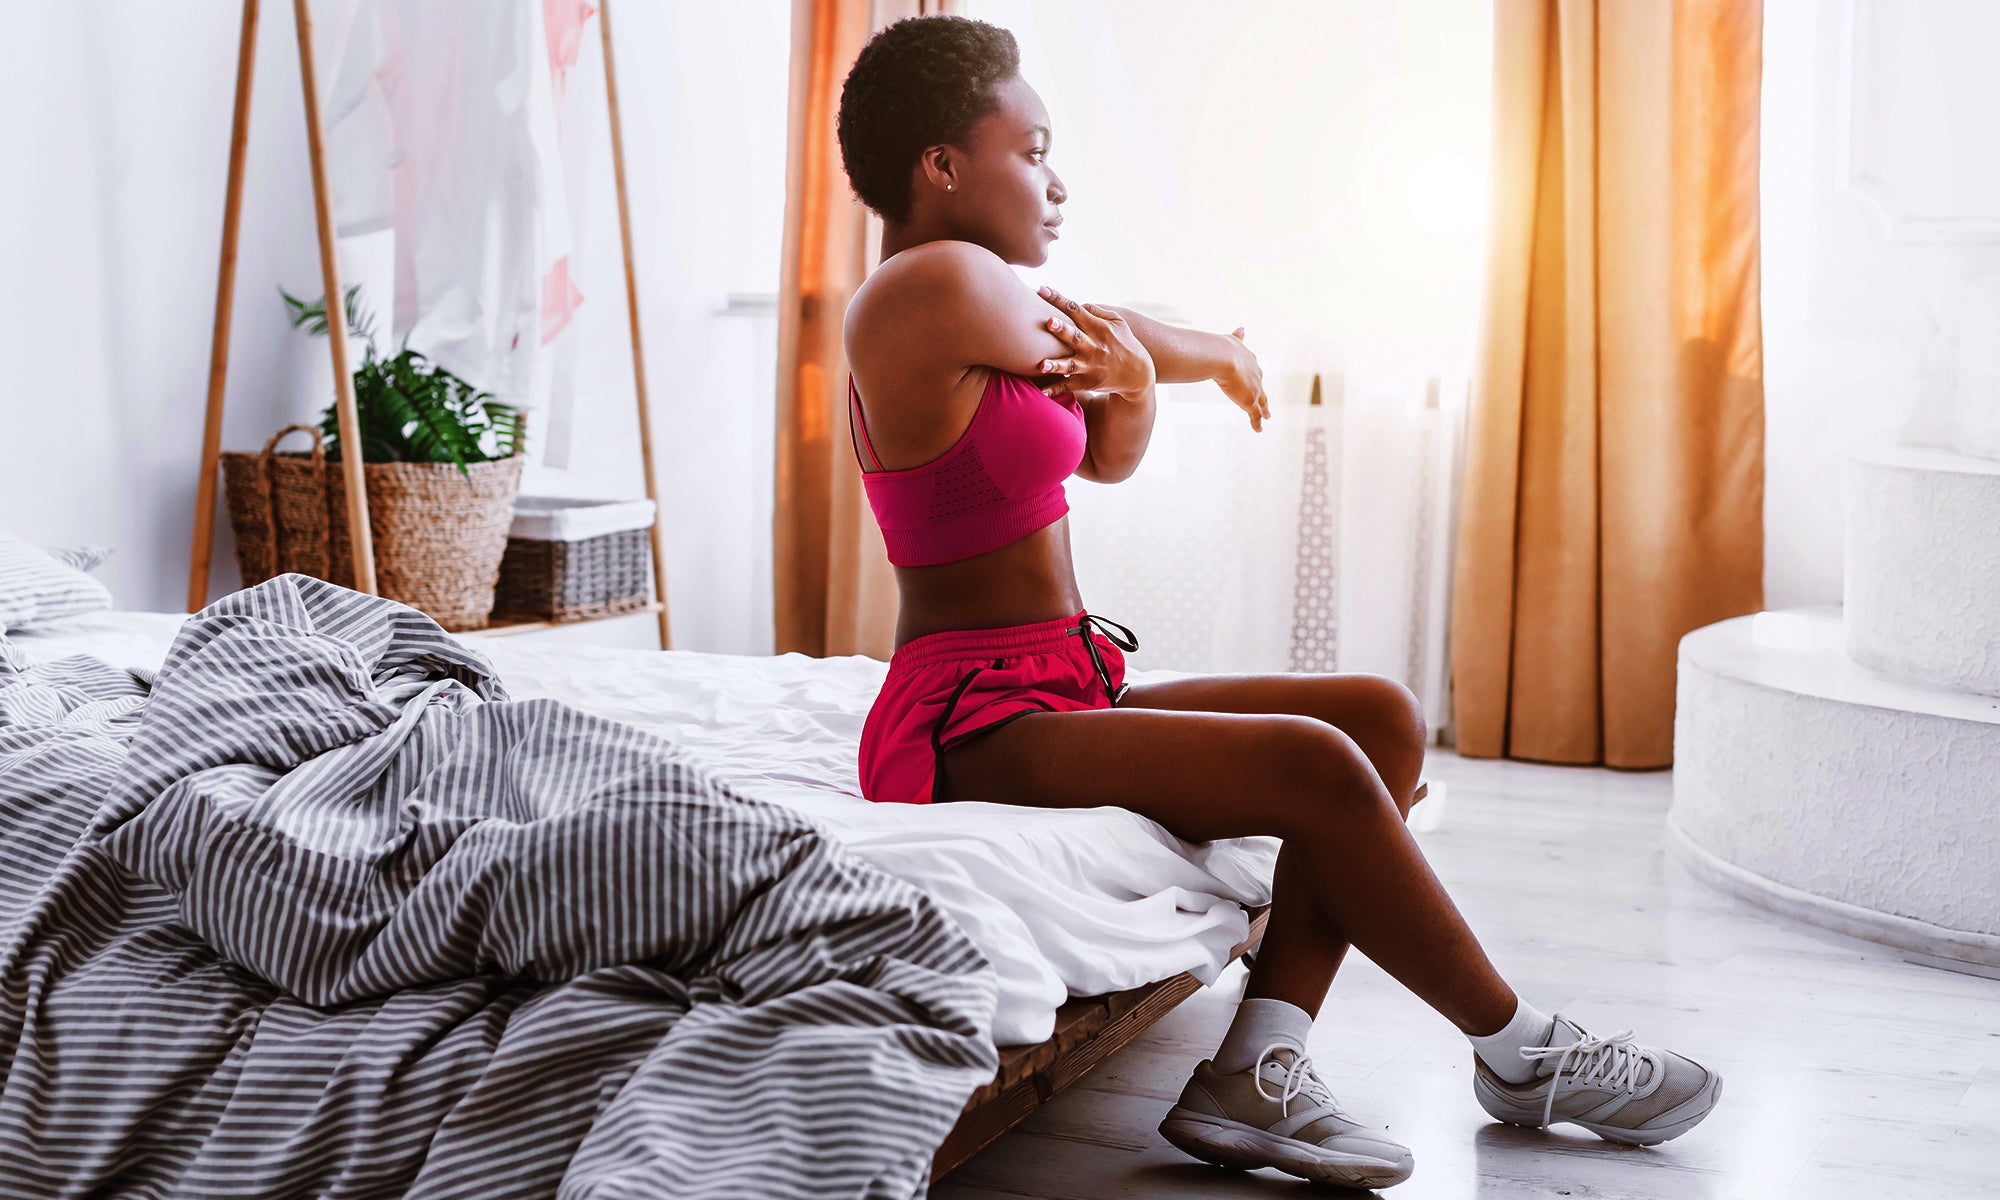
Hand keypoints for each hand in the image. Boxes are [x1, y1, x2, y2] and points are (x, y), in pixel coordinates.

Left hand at [1034, 285, 1156, 399]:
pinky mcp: (1087, 383)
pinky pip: (1068, 386)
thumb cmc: (1123, 342)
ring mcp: (1089, 366)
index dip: (1058, 299)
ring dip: (1055, 365)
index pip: (1076, 310)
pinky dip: (1055, 390)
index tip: (1041, 289)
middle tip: (1049, 322)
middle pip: (1074, 336)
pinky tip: (1042, 393)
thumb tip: (1076, 304)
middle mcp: (1093, 347)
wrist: (1138, 374)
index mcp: (1098, 328)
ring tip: (1041, 365)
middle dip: (1062, 330)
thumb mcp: (1118, 322)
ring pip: (1070, 365)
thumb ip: (1096, 310)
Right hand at [1219, 327, 1270, 432]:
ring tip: (1266, 416)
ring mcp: (1254, 389)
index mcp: (1249, 359)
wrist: (1223, 357)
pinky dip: (1256, 423)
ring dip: (1263, 409)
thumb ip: (1236, 337)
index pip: (1253, 368)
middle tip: (1264, 400)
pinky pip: (1255, 415)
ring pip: (1261, 402)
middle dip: (1261, 393)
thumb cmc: (1220, 348)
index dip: (1253, 374)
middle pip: (1260, 386)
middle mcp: (1255, 374)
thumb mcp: (1228, 341)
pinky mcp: (1250, 401)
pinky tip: (1259, 429)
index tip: (1255, 375)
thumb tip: (1242, 328)